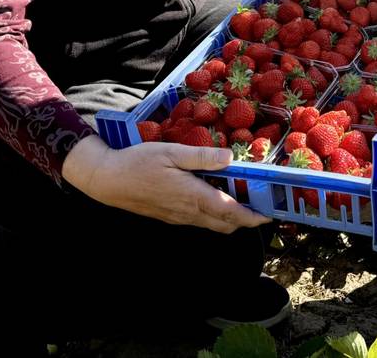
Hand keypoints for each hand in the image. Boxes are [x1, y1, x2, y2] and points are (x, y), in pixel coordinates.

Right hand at [62, 135, 271, 233]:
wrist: (108, 181)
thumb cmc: (139, 163)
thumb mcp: (171, 152)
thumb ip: (201, 157)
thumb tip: (230, 158)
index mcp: (192, 196)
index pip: (229, 212)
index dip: (251, 216)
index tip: (268, 215)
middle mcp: (187, 212)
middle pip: (224, 223)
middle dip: (245, 219)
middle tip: (262, 205)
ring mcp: (178, 217)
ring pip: (212, 224)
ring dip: (230, 218)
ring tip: (244, 201)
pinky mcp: (170, 216)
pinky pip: (199, 221)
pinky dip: (214, 215)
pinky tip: (216, 198)